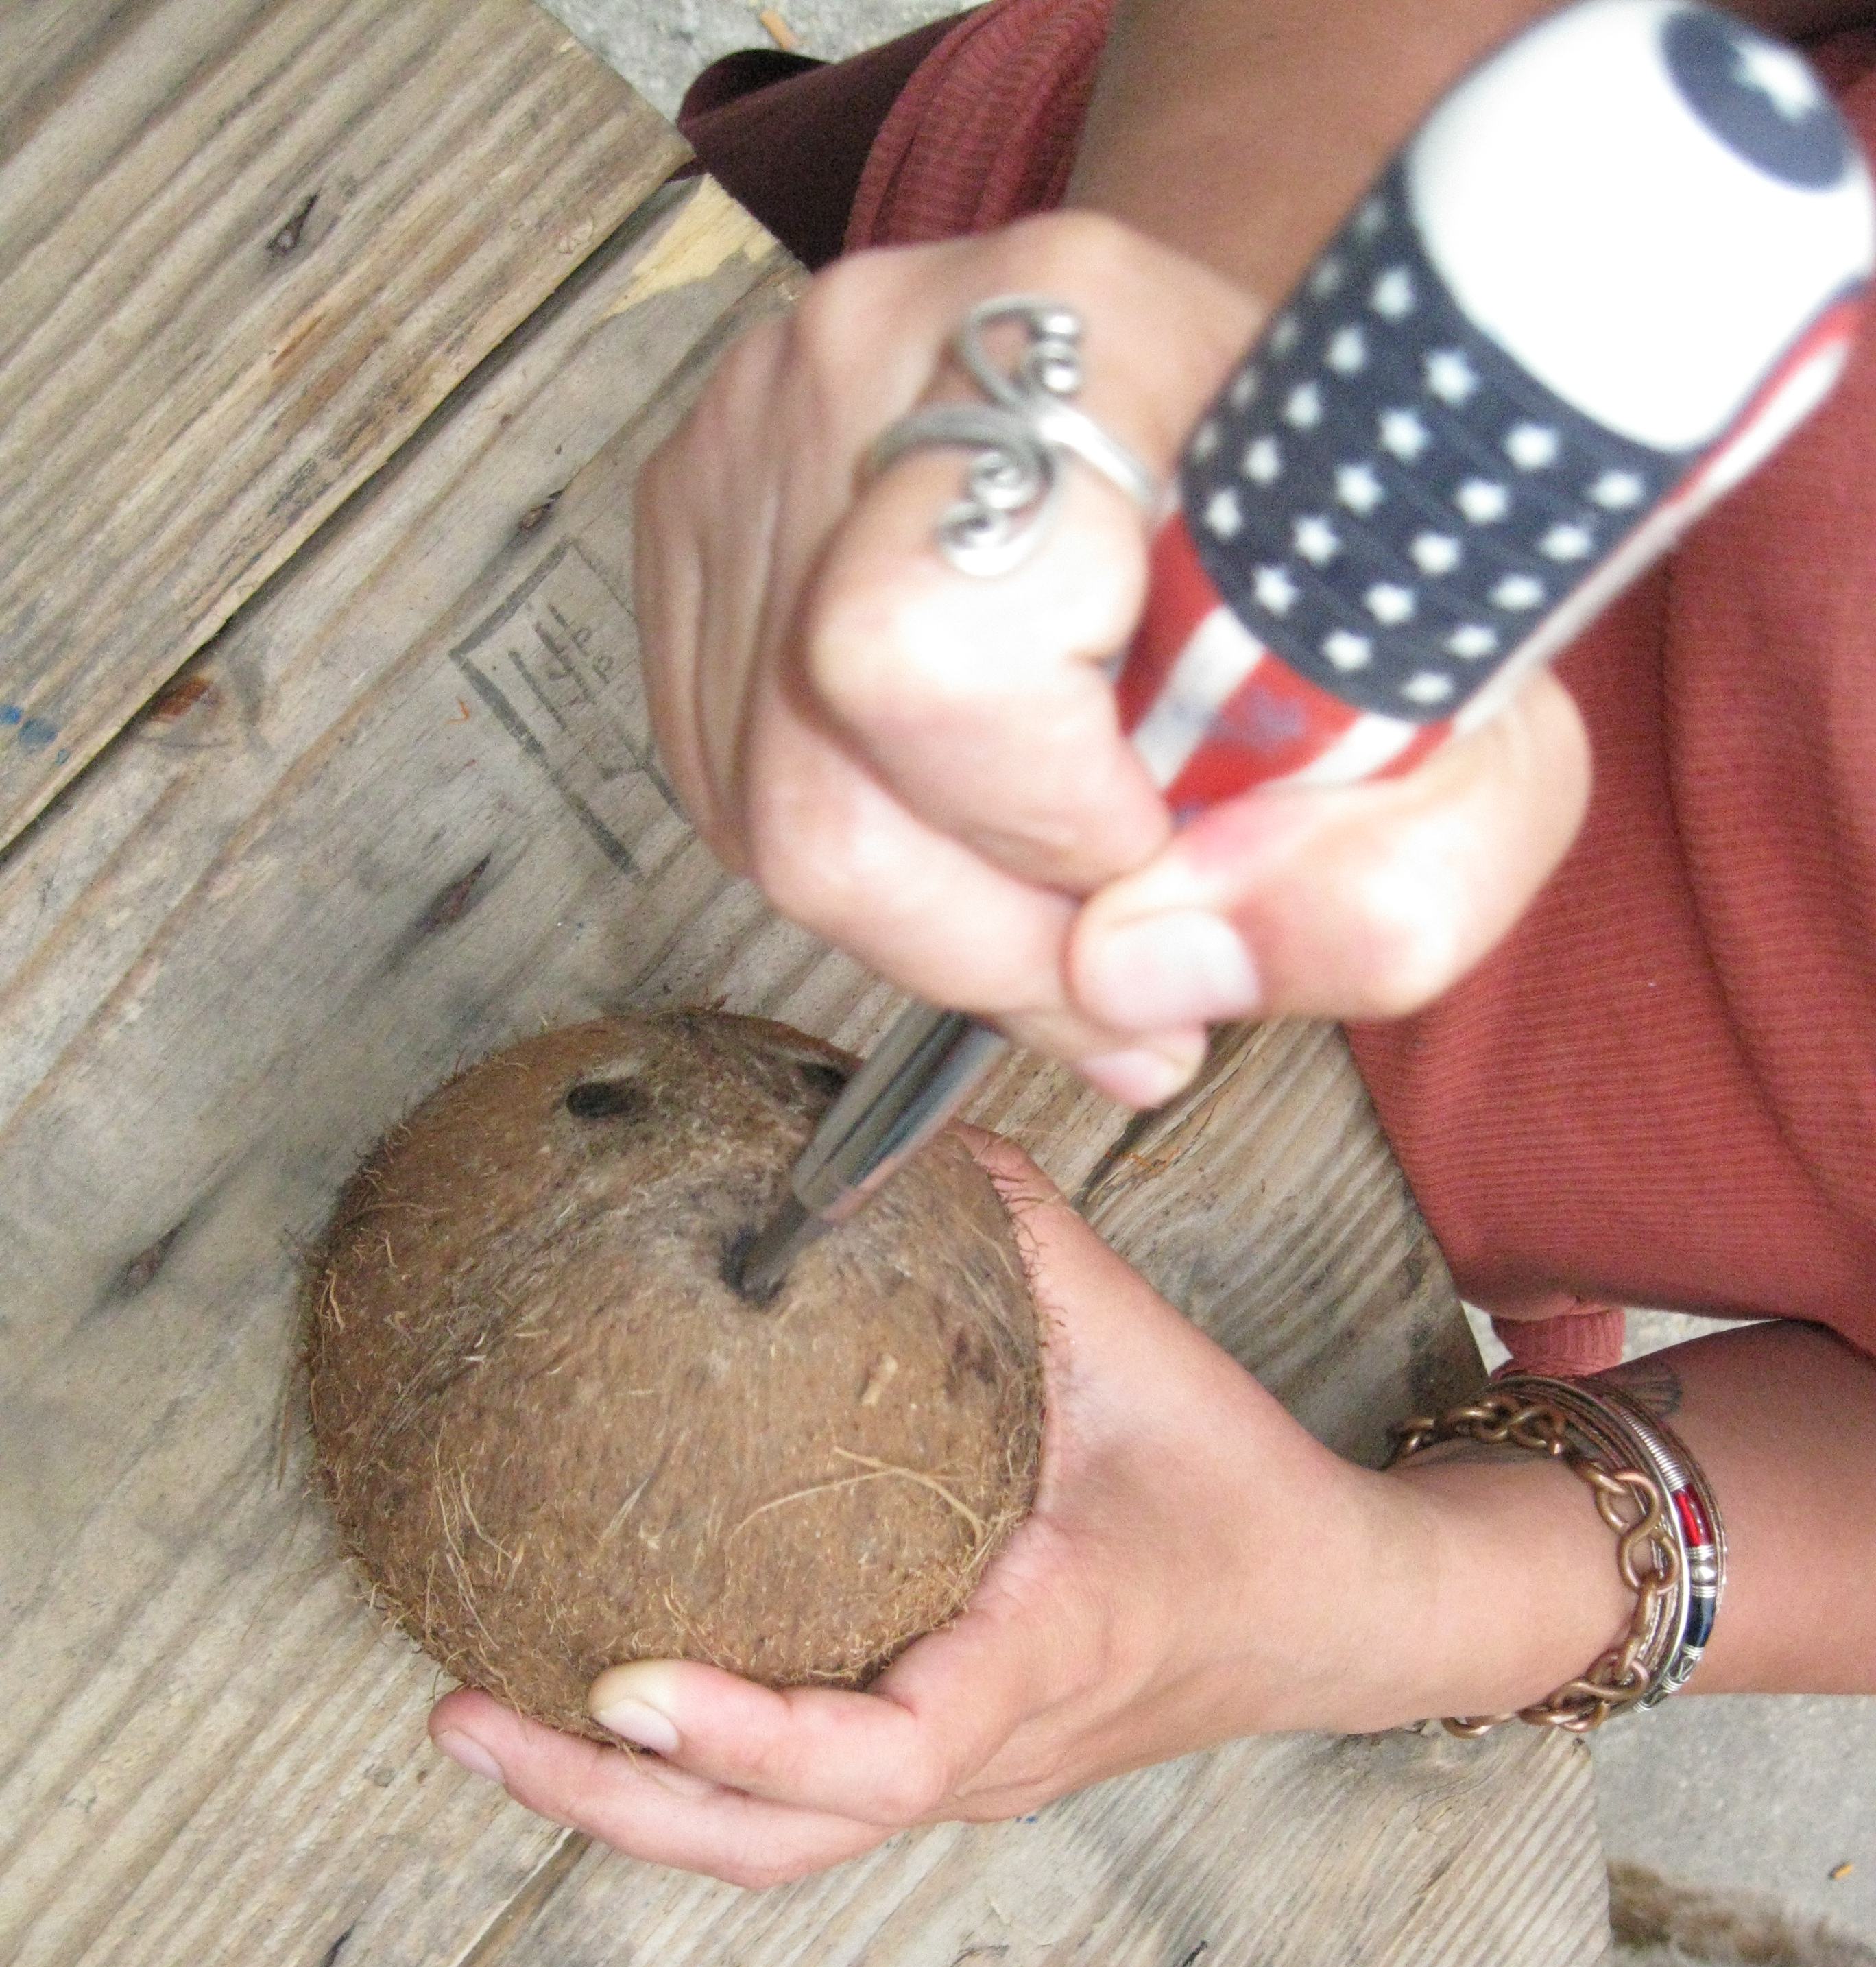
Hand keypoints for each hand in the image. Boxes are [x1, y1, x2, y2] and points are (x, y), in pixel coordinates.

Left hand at [427, 1142, 1617, 1885]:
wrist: (1340, 1618)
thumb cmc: (1248, 1499)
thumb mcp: (1150, 1351)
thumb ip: (1025, 1243)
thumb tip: (883, 1142)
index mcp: (1040, 1661)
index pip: (879, 1755)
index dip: (744, 1738)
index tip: (621, 1686)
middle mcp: (988, 1753)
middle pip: (776, 1843)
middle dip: (607, 1801)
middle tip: (462, 1711)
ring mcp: (964, 1779)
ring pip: (773, 1845)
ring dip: (621, 1803)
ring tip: (482, 1717)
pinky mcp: (949, 1764)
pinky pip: (799, 1799)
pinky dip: (685, 1772)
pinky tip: (600, 1693)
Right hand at [635, 208, 1591, 1105]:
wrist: (1241, 406)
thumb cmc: (1346, 564)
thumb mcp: (1481, 736)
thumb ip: (1388, 883)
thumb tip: (1142, 985)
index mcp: (1081, 339)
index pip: (938, 658)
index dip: (1048, 828)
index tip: (1165, 848)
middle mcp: (873, 360)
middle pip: (825, 793)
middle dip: (992, 944)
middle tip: (1126, 959)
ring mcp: (755, 442)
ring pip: (766, 823)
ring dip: (937, 932)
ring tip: (1077, 923)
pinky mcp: (697, 528)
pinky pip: (730, 793)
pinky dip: (873, 874)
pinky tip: (989, 853)